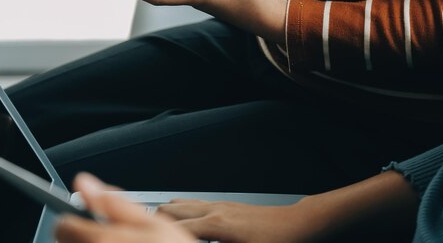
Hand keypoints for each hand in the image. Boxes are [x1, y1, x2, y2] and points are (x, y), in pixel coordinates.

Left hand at [55, 173, 195, 242]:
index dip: (73, 217)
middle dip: (81, 233)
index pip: (62, 226)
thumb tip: (85, 182)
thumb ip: (115, 202)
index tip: (86, 217)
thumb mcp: (153, 223)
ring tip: (118, 242)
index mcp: (102, 240)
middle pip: (66, 242)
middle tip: (110, 233)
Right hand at [159, 199, 316, 242]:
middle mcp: (216, 210)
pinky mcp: (228, 206)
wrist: (296, 224)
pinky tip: (185, 217)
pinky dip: (184, 210)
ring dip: (170, 213)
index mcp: (216, 224)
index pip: (175, 228)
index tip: (149, 237)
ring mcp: (222, 205)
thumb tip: (193, 242)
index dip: (159, 235)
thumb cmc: (276, 240)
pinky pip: (197, 204)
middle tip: (147, 230)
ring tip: (158, 224)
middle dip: (157, 222)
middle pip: (174, 210)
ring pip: (184, 203)